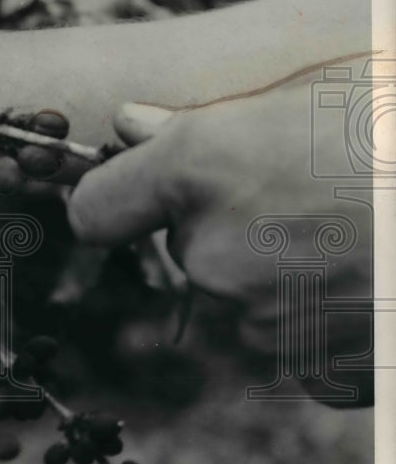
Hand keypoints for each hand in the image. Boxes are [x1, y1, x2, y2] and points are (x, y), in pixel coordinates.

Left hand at [67, 82, 374, 404]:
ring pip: (239, 295)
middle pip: (182, 250)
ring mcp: (263, 320)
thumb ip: (201, 121)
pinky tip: (369, 278)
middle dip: (222, 227)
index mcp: (197, 171)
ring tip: (351, 231)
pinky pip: (291, 340)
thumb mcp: (305, 94)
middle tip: (302, 194)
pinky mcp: (315, 369)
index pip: (95, 211)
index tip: (135, 194)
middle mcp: (212, 253)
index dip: (115, 201)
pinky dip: (318, 318)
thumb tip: (129, 126)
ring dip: (276, 272)